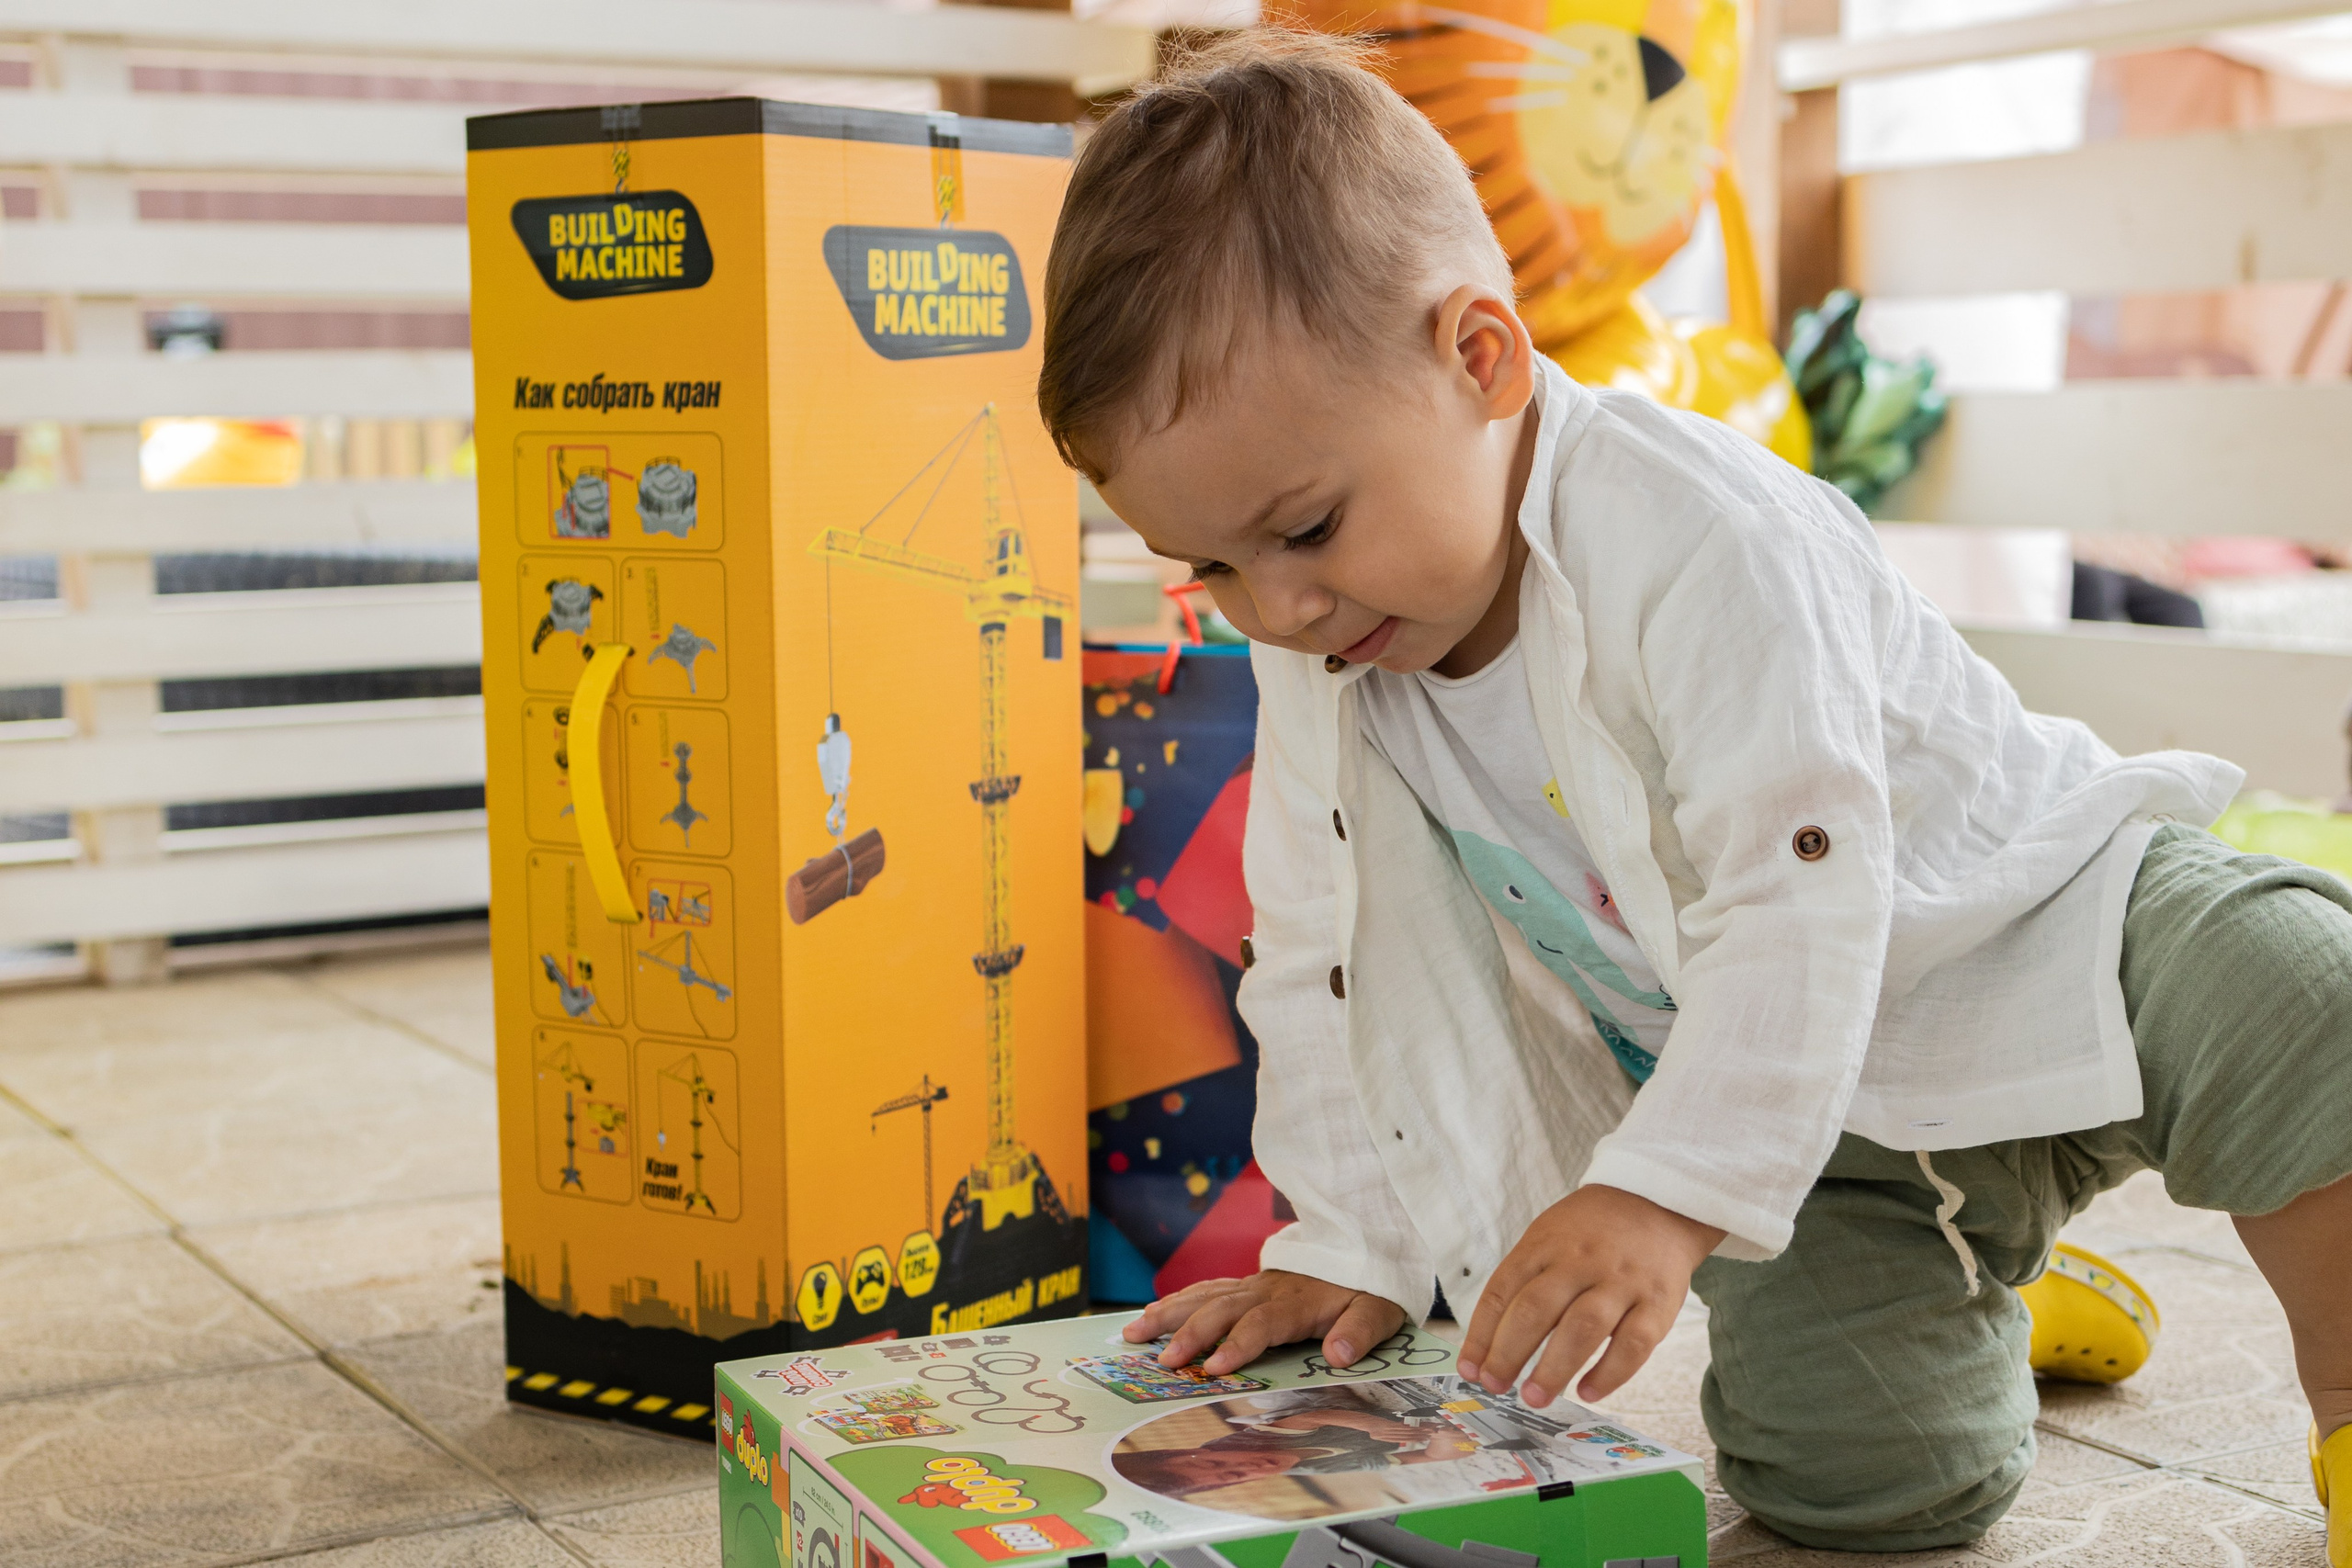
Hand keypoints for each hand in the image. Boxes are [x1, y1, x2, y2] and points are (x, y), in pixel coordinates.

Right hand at [1123, 1270, 1406, 1376]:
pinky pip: (1207, 1288)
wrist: (1364, 1245)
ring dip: (1169, 1313)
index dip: (1238, 1345)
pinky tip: (1153, 1312)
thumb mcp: (1379, 1310)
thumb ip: (1360, 1331)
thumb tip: (1339, 1355)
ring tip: (1133, 1333)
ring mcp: (1254, 1284)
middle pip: (1222, 1309)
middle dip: (1189, 1334)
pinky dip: (1178, 1299)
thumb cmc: (1370, 1286)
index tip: (1213, 1368)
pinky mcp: (1248, 1283)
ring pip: (1205, 1296)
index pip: (1262, 1323)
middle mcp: (1267, 1290)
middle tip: (1162, 1361)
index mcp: (1297, 1302)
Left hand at [1457, 1185, 1723, 1407]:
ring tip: (1534, 1397)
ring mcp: (1621, 1281)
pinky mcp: (1658, 1302)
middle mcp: (1580, 1261)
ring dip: (1554, 1368)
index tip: (1470, 1369)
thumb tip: (1491, 1347)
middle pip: (1537, 1309)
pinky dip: (1609, 1374)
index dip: (1482, 1334)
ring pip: (1583, 1328)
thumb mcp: (1548, 1237)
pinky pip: (1634, 1344)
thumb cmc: (1590, 1232)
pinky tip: (1588, 1392)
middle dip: (1509, 1353)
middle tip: (1495, 1385)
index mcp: (1545, 1244)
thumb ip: (1524, 1283)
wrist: (1657, 1201)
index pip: (1504, 1291)